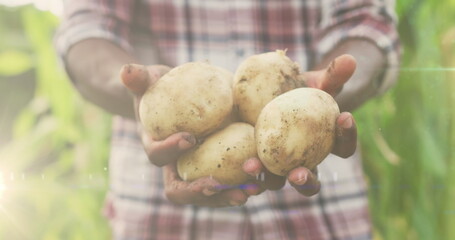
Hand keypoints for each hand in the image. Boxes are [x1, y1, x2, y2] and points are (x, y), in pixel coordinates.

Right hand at [121, 64, 258, 206]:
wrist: (181, 97)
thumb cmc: (163, 89)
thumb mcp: (150, 80)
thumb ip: (138, 78)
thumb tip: (126, 71)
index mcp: (157, 147)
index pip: (156, 156)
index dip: (169, 151)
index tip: (188, 137)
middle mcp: (177, 165)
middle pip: (183, 190)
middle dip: (202, 192)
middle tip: (219, 185)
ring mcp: (199, 170)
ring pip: (211, 194)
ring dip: (232, 194)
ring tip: (254, 188)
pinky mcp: (219, 166)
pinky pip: (232, 181)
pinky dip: (249, 181)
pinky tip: (267, 176)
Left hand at [243, 54, 357, 195]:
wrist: (272, 94)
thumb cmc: (300, 90)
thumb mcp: (316, 82)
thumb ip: (332, 75)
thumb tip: (350, 59)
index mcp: (326, 146)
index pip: (344, 146)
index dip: (348, 136)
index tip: (344, 116)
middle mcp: (304, 163)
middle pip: (310, 182)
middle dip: (305, 181)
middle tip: (298, 173)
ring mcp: (279, 166)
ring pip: (277, 181)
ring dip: (267, 179)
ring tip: (252, 166)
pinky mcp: (257, 161)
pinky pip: (252, 174)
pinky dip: (244, 175)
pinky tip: (235, 166)